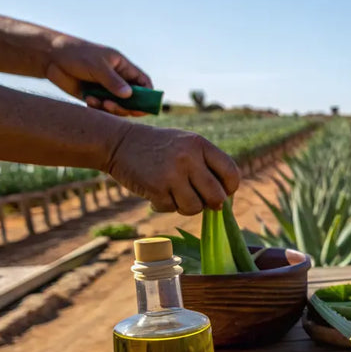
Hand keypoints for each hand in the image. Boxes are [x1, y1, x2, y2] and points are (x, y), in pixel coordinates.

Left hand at [45, 35, 151, 116]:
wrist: (50, 57)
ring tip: (98, 103)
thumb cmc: (76, 54)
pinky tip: (88, 100)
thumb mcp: (97, 66)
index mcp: (123, 67)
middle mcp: (117, 79)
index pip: (143, 83)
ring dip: (111, 109)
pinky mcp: (94, 97)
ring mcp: (106, 89)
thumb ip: (113, 81)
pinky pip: (103, 109)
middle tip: (113, 106)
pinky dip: (98, 109)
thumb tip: (130, 96)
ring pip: (119, 106)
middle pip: (134, 99)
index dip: (148, 95)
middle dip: (127, 106)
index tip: (143, 105)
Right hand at [105, 123, 240, 214]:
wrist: (118, 142)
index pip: (232, 173)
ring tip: (176, 195)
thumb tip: (226, 200)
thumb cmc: (158, 148)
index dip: (230, 188)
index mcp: (200, 144)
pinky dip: (166, 206)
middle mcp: (188, 158)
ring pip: (195, 208)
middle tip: (201, 201)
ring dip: (187, 207)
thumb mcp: (186, 145)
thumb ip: (207, 164)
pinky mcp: (156, 188)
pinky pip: (172, 209)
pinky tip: (157, 194)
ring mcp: (172, 174)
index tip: (222, 192)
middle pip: (217, 196)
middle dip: (212, 204)